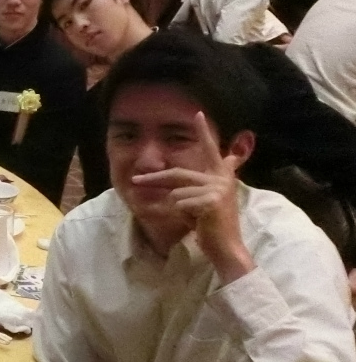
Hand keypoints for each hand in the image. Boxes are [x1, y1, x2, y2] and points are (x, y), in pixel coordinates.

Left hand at [131, 111, 253, 281]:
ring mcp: (217, 188)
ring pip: (176, 193)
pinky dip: (181, 215)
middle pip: (176, 174)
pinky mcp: (212, 201)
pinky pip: (180, 204)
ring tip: (194, 218)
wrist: (227, 248)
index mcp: (220, 175)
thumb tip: (172, 181)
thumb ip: (195, 186)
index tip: (197, 113)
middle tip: (135, 180)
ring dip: (176, 209)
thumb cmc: (212, 226)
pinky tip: (197, 222)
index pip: (210, 150)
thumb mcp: (204, 201)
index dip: (203, 131)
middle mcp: (221, 178)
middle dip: (153, 178)